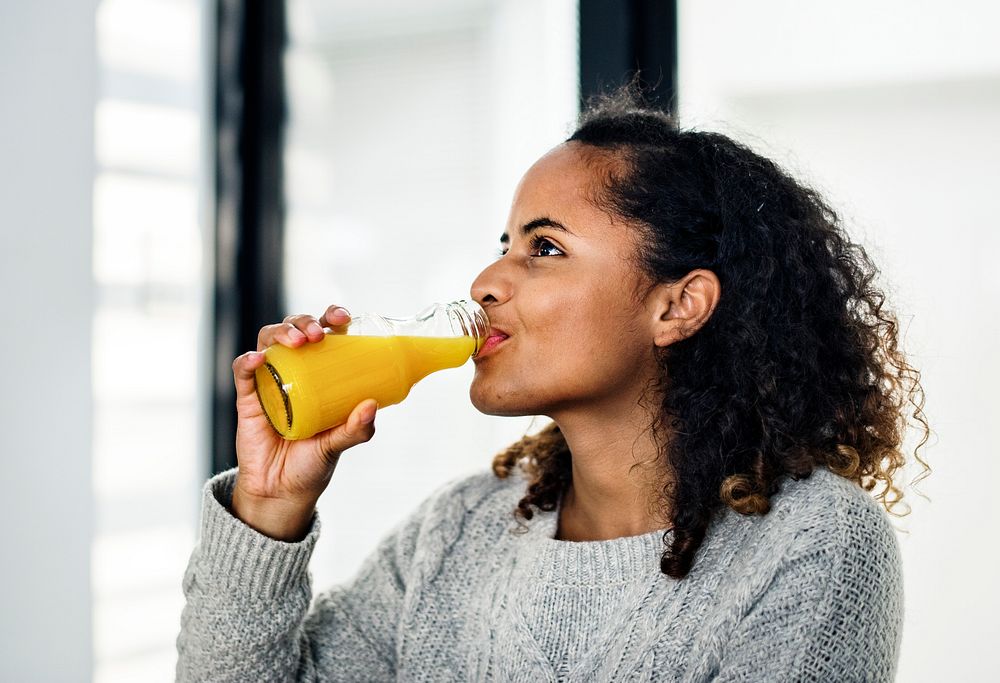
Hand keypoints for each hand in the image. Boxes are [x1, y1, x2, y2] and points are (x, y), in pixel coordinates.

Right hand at [229, 304, 377, 540]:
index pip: (326, 334)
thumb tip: (371, 405)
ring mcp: (269, 381)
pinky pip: (242, 372)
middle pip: (294, 329)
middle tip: (318, 334)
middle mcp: (295, 371)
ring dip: (281, 332)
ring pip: (268, 340)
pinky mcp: (247, 398)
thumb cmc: (312, 464)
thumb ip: (355, 429)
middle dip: (304, 322)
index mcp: (321, 374)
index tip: (343, 318)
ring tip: (297, 342)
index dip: (332, 318)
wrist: (280, 493)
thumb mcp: (338, 445)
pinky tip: (257, 360)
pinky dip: (247, 361)